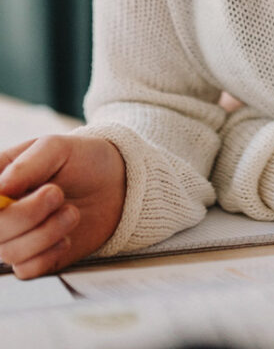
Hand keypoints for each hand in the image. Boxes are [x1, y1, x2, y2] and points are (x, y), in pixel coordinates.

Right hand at [0, 134, 125, 277]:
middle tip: (57, 194)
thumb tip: (0, 189)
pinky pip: (27, 270)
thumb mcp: (58, 148)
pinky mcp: (33, 258)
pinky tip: (67, 236)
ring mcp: (15, 237)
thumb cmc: (85, 160)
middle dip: (27, 214)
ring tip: (71, 211)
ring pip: (9, 252)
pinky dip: (50, 254)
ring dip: (47, 232)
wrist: (117, 183)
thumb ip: (26, 165)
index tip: (13, 195)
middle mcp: (1, 212)